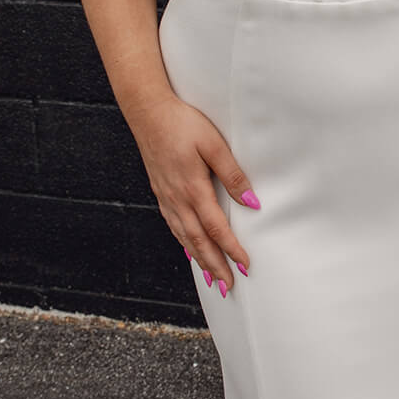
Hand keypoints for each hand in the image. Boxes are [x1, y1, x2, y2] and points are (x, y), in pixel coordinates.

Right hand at [130, 94, 257, 297]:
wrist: (147, 111)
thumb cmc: (183, 123)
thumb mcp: (214, 144)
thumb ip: (233, 174)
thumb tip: (252, 202)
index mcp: (192, 189)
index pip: (216, 228)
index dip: (231, 250)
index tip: (245, 266)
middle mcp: (176, 199)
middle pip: (198, 241)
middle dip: (215, 265)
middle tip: (228, 286)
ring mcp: (166, 197)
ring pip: (184, 236)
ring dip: (199, 259)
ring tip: (212, 278)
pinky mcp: (160, 191)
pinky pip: (174, 225)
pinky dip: (184, 242)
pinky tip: (190, 248)